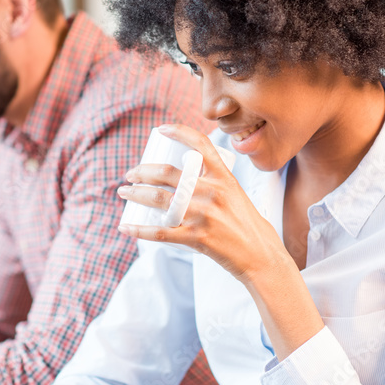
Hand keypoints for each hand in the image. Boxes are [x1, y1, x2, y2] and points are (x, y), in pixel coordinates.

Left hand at [116, 123, 288, 283]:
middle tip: (130, 174)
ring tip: (123, 192)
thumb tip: (183, 175)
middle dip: (142, 171)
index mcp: (224, 178)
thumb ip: (213, 182)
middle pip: (167, 173)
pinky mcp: (196, 238)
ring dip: (135, 194)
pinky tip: (125, 226)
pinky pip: (160, 232)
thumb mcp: (235, 194)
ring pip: (159, 199)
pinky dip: (139, 230)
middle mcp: (212, 192)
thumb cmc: (247, 224)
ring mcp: (204, 215)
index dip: (178, 132)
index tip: (161, 129)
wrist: (261, 256)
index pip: (200, 145)